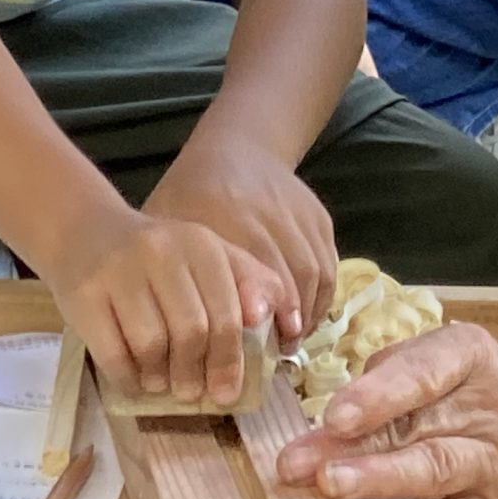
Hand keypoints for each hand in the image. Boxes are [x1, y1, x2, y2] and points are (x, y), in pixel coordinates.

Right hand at [47, 205, 285, 407]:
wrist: (85, 232)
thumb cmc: (158, 258)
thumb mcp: (207, 258)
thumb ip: (249, 285)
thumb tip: (286, 326)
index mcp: (200, 244)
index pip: (227, 312)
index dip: (231, 358)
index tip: (230, 391)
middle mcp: (161, 252)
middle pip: (192, 331)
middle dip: (197, 373)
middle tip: (196, 394)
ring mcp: (119, 273)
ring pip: (152, 344)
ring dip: (161, 377)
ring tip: (163, 383)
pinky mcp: (85, 296)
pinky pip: (113, 354)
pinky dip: (129, 379)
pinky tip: (136, 380)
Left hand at [144, 146, 334, 342]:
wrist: (237, 146)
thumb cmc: (190, 193)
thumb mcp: (168, 220)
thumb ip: (171, 267)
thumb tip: (176, 328)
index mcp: (223, 210)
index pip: (249, 266)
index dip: (259, 306)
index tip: (256, 340)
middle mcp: (266, 209)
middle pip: (290, 273)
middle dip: (288, 320)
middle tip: (277, 353)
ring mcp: (297, 211)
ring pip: (315, 272)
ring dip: (308, 313)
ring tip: (292, 341)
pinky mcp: (318, 215)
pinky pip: (329, 263)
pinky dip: (321, 296)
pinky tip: (304, 317)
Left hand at [273, 323, 497, 498]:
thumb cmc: (471, 385)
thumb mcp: (441, 356)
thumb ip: (389, 376)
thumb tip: (331, 417)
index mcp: (473, 358)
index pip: (425, 372)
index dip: (379, 394)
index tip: (333, 415)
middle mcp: (491, 410)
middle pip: (416, 427)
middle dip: (353, 446)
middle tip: (297, 463)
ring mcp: (497, 466)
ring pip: (433, 474)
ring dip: (376, 483)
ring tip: (328, 490)